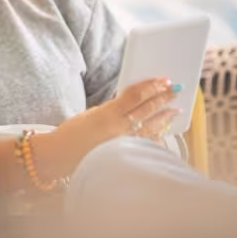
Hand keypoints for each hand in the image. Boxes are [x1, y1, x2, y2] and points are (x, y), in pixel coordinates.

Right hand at [42, 79, 180, 175]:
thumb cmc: (72, 134)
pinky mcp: (124, 155)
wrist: (61, 156)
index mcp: (108, 115)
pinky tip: (163, 130)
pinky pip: (146, 143)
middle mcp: (118, 130)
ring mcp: (123, 144)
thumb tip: (131, 101)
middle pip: (147, 110)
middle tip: (175, 90)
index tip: (163, 80)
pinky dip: (156, 135)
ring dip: (164, 117)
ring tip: (175, 110)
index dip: (151, 87)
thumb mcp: (91, 113)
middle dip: (163, 98)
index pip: (135, 97)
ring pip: (151, 128)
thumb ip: (112, 107)